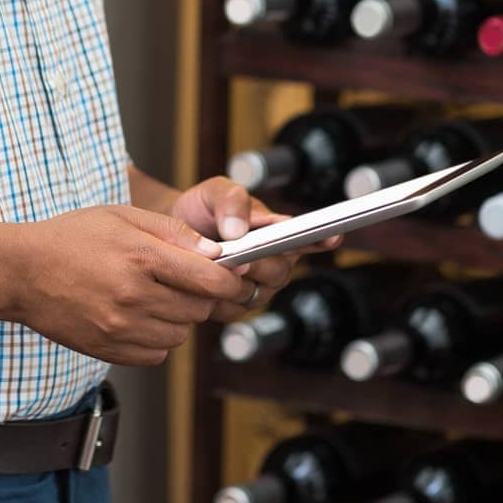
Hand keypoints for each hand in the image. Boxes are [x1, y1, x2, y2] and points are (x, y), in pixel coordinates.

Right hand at [7, 203, 248, 365]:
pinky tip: (138, 314)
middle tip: (185, 279)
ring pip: (181, 334)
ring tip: (154, 294)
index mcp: (140, 257)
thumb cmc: (71, 237)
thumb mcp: (122, 217)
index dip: (232, 280)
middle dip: (202, 295)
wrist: (21, 272)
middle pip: (199, 309)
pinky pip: (157, 354)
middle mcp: (134, 297)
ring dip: (179, 317)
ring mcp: (120, 328)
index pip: (210, 280)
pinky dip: (157, 338)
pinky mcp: (110, 350)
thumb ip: (173, 233)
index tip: (236, 276)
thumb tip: (216, 253)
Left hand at [167, 176, 341, 322]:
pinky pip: (229, 310)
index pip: (307, 239)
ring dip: (235, 282)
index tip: (333, 235)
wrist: (169, 234)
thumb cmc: (200, 210)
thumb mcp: (214, 192)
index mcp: (278, 234)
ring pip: (253, 293)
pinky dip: (214, 297)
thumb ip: (231, 200)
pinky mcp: (231, 309)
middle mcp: (273, 265)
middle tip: (239, 258)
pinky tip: (200, 283)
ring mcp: (254, 290)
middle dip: (259, 264)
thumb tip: (239, 230)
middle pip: (277, 271)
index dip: (321, 239)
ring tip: (216, 267)